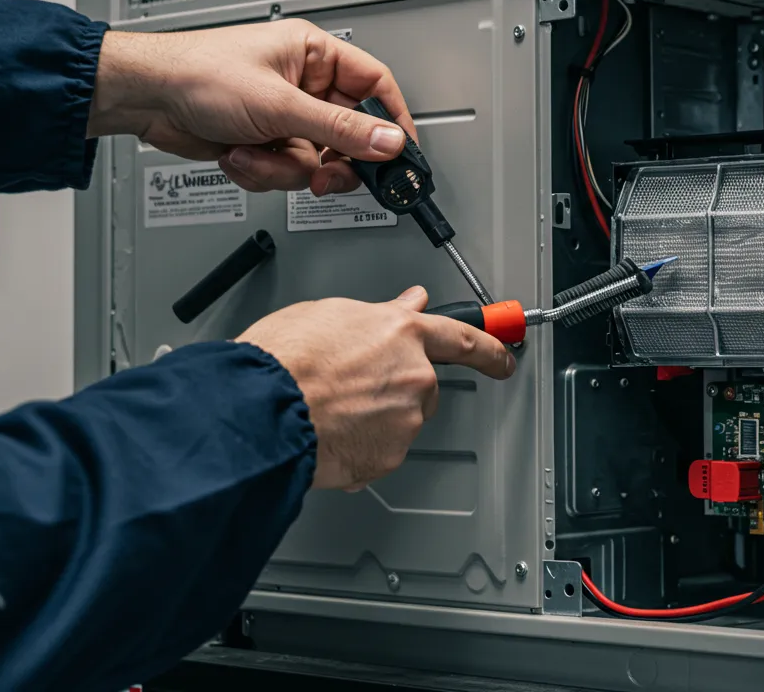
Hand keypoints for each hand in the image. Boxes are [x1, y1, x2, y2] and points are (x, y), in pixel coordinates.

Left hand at [87, 20, 416, 195]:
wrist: (147, 99)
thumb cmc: (199, 74)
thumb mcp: (280, 105)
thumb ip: (339, 130)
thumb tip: (387, 142)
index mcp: (315, 56)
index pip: (375, 87)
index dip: (392, 122)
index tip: (400, 155)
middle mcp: (305, 86)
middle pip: (349, 136)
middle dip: (329, 161)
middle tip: (323, 176)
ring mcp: (285, 118)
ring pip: (315, 163)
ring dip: (282, 169)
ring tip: (254, 153)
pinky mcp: (266, 143)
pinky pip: (286, 173)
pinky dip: (262, 173)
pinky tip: (237, 155)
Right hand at [237, 287, 514, 490]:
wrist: (259, 409)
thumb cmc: (283, 359)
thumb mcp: (328, 313)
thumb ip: (377, 314)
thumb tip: (404, 305)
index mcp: (402, 333)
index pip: (462, 338)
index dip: (489, 348)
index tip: (504, 357)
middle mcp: (413, 376)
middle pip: (422, 387)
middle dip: (394, 389)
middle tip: (348, 388)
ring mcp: (404, 420)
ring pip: (398, 422)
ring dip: (372, 419)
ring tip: (326, 408)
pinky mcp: (387, 458)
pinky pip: (377, 452)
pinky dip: (357, 447)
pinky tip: (326, 432)